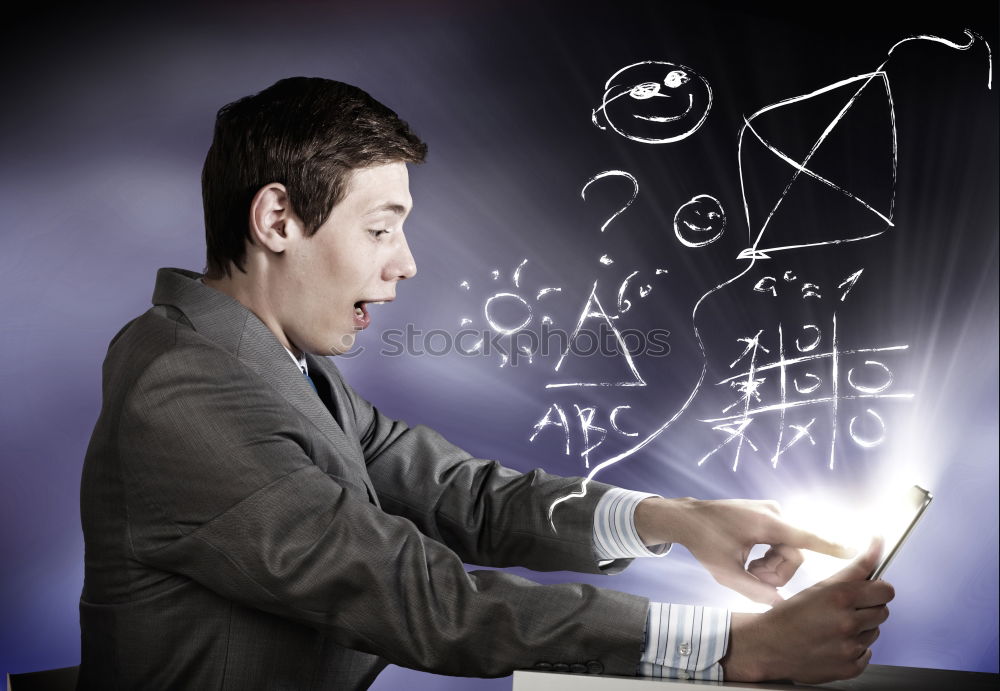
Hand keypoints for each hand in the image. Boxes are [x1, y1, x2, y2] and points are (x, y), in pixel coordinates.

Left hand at [634, 497, 853, 602]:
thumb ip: (755, 592)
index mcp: (767, 524)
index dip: (833, 548)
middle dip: (775, 572)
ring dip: (770, 565)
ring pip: (787, 550)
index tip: (858, 552)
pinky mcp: (767, 514)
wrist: (687, 517)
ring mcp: (771, 512)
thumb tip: (780, 606)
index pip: (808, 538)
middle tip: (751, 577)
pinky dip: (767, 554)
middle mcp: (774, 513)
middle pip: (793, 555)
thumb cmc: (704, 542)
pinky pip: (779, 541)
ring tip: (746, 568)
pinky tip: (747, 557)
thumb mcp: (726, 573)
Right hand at [721, 538, 892, 682]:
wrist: (768, 646)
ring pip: (873, 633)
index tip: (870, 590)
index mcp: (840, 597)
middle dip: (869, 608)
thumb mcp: (820, 585)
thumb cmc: (790, 614)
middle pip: (883, 612)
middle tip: (846, 609)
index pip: (886, 591)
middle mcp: (847, 623)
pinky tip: (834, 644)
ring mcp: (849, 648)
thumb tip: (879, 542)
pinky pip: (866, 654)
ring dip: (860, 629)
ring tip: (835, 627)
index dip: (878, 589)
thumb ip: (856, 567)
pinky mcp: (849, 668)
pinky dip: (854, 649)